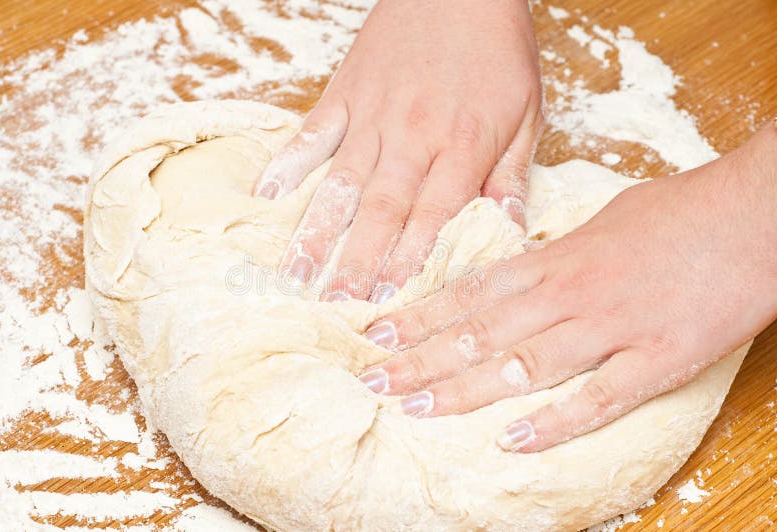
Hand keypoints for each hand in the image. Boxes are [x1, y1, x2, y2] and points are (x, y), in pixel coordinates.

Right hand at [254, 0, 543, 301]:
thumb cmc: (497, 48)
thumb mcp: (528, 110)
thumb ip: (513, 173)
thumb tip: (511, 230)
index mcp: (462, 146)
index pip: (433, 216)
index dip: (411, 263)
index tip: (392, 303)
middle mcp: (412, 137)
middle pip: (382, 210)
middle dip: (358, 264)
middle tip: (337, 308)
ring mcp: (372, 114)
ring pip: (341, 182)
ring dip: (318, 230)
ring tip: (296, 273)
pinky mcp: (346, 92)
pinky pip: (313, 132)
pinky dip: (288, 162)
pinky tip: (265, 196)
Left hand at [359, 122, 776, 451]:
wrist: (756, 214)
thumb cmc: (681, 211)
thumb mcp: (603, 220)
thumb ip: (556, 251)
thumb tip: (521, 266)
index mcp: (556, 259)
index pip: (470, 292)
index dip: (420, 316)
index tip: (377, 334)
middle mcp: (570, 294)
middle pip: (480, 332)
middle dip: (420, 357)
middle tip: (370, 377)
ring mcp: (611, 329)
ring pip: (521, 365)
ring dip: (462, 390)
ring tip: (413, 408)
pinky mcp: (658, 360)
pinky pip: (598, 398)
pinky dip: (555, 423)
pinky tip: (512, 441)